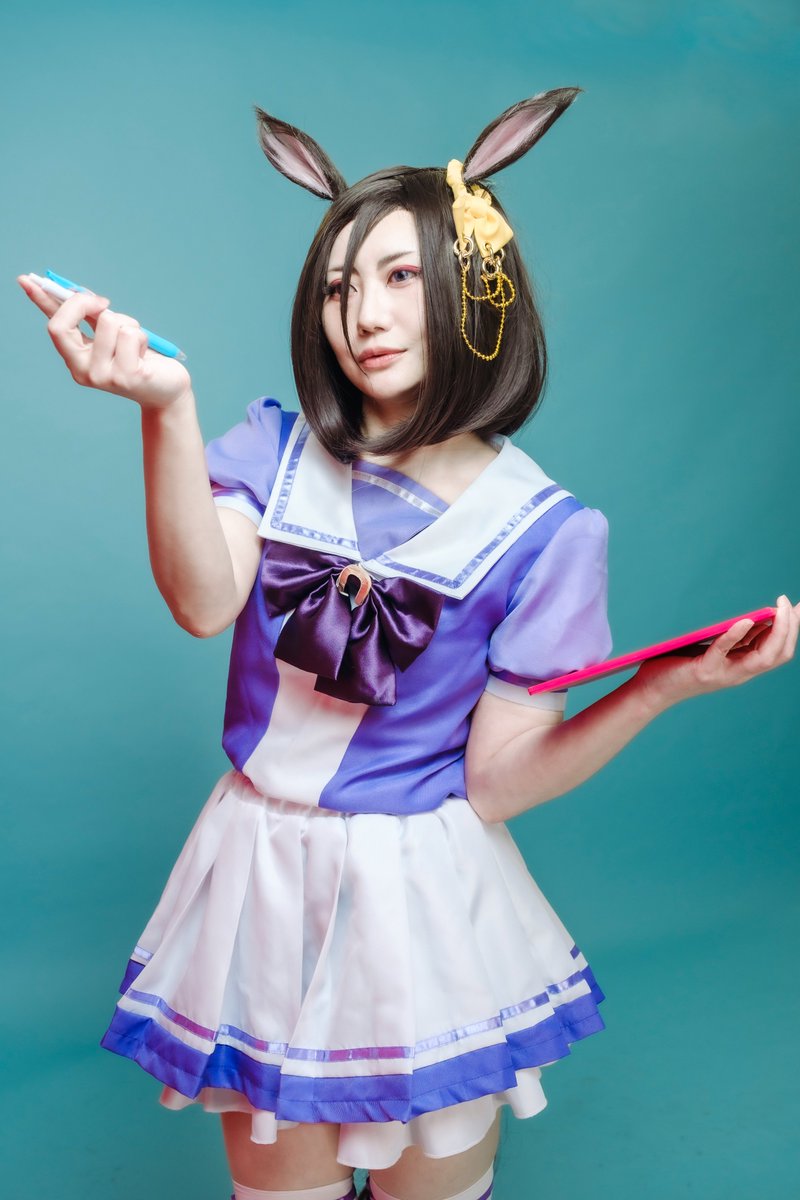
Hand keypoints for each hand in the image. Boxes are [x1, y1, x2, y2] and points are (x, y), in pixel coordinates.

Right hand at [17, 274, 190, 410]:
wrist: (166, 390)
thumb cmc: (138, 358)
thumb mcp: (110, 335)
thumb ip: (89, 317)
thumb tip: (71, 291)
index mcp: (75, 360)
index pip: (54, 327)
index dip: (40, 301)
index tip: (31, 279)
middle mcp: (83, 371)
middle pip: (63, 324)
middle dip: (83, 303)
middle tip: (105, 302)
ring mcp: (104, 376)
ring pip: (107, 321)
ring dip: (128, 323)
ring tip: (135, 342)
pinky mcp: (128, 376)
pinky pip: (130, 333)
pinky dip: (141, 335)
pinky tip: (145, 354)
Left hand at [635, 595, 799, 710]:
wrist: (651, 691)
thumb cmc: (678, 666)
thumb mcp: (713, 650)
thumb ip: (733, 639)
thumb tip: (755, 618)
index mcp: (743, 667)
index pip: (779, 651)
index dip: (792, 630)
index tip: (799, 607)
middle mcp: (738, 673)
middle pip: (778, 654)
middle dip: (791, 628)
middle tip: (791, 604)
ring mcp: (723, 674)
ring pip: (761, 658)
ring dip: (775, 630)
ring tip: (778, 608)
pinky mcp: (704, 672)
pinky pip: (723, 652)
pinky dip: (735, 635)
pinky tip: (746, 621)